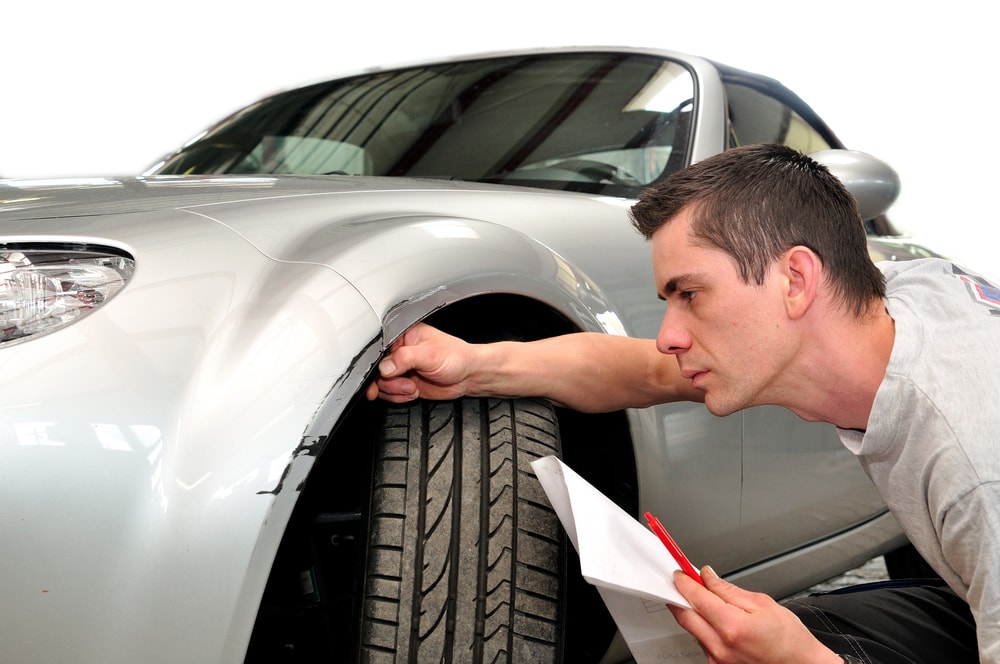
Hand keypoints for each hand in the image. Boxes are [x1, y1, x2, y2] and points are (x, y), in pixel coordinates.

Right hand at [365, 323, 476, 401]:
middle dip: (389, 381)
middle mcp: (399, 351)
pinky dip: (399, 397)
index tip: (382, 374)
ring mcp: (400, 368)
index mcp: (403, 335)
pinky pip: (389, 393)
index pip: (379, 348)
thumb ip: (404, 358)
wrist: (468, 377)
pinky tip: (413, 392)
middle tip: (405, 384)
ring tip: (413, 387)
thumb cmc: (456, 358)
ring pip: (381, 383)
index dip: (377, 363)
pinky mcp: (403, 383)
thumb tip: (384, 367)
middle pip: (377, 369)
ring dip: (395, 390)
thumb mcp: (430, 355)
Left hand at [668, 566, 840, 663]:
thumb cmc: (790, 640)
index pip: (696, 598)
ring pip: (693, 629)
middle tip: (684, 584)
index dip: (685, 581)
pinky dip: (704, 629)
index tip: (680, 573)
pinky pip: (702, 642)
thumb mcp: (762, 604)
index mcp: (732, 627)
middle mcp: (721, 647)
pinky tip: (718, 622)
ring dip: (694, 613)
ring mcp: (718, 660)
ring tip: (710, 603)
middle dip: (681, 597)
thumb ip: (728, 589)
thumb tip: (708, 577)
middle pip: (685, 616)